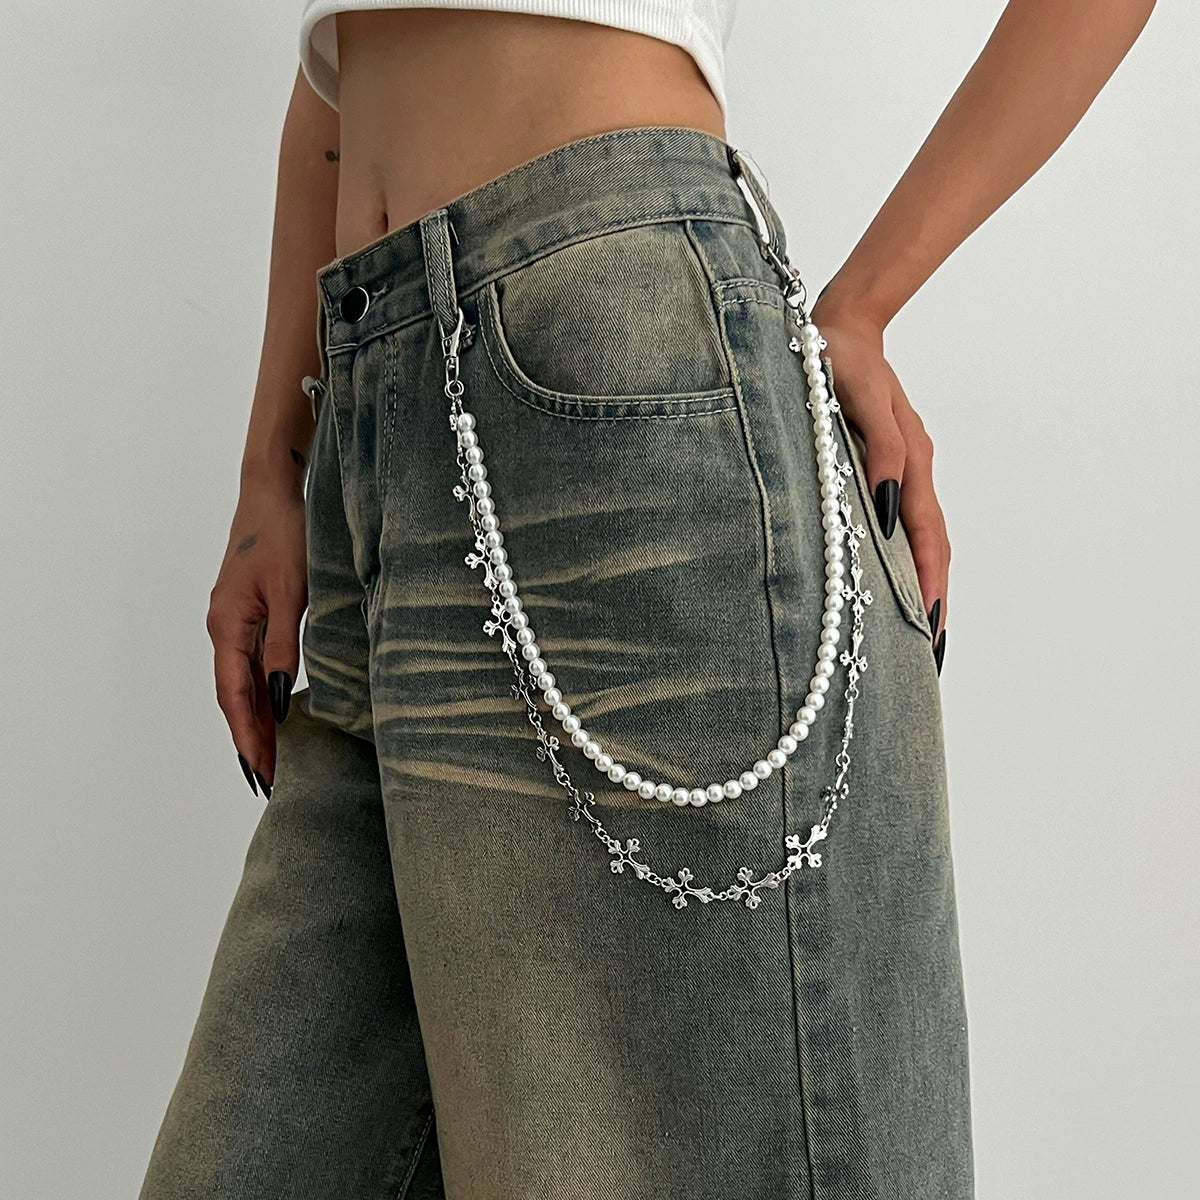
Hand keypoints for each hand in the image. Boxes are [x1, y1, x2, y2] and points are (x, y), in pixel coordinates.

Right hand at [206, 475, 307, 795]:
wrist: (273, 491)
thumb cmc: (283, 535)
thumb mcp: (292, 594)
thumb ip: (283, 647)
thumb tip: (276, 699)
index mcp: (227, 626)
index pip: (234, 696)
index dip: (247, 737)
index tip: (260, 772)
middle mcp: (223, 627)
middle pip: (233, 695)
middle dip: (249, 738)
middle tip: (267, 779)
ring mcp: (233, 618)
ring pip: (240, 680)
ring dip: (254, 718)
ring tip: (272, 756)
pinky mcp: (247, 609)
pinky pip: (249, 661)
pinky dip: (259, 690)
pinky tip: (274, 707)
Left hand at [810, 290, 948, 668]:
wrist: (839, 326)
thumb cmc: (840, 360)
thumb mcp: (861, 400)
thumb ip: (881, 451)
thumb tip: (888, 509)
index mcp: (911, 460)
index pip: (927, 537)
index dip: (930, 584)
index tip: (929, 627)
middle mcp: (914, 470)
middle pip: (934, 547)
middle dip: (935, 598)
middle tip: (931, 652)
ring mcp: (904, 469)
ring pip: (921, 538)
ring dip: (924, 582)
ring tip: (921, 628)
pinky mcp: (885, 466)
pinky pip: (903, 521)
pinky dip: (906, 555)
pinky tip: (894, 577)